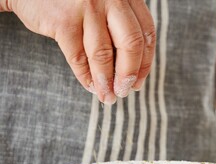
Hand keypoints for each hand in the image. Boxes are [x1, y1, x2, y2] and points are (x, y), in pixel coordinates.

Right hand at [1, 0, 155, 103]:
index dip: (145, 62)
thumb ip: (120, 25)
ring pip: (104, 55)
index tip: (138, 81)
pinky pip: (79, 57)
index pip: (146, 33)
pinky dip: (86, 76)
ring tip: (107, 96)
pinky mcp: (63, 20)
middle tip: (124, 92)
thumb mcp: (105, 3)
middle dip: (129, 74)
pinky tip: (90, 85)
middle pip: (131, 44)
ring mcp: (87, 7)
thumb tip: (132, 70)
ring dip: (107, 82)